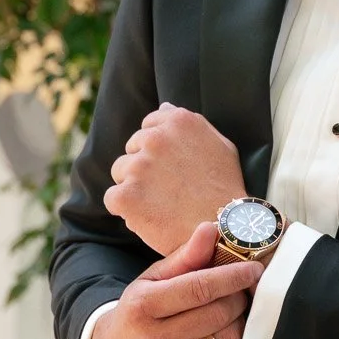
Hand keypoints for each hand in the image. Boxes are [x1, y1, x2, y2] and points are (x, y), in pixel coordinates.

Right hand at [89, 222, 260, 338]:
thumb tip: (211, 229)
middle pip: (218, 313)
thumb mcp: (151, 280)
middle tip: (241, 289)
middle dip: (238, 296)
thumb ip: (184, 257)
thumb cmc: (136, 312)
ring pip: (227, 338)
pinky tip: (225, 331)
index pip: (199, 288)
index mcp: (143, 307)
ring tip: (233, 309)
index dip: (232, 276)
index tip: (253, 268)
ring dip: (239, 320)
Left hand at [104, 103, 244, 256]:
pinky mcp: (126, 195)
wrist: (225, 230)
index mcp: (179, 121)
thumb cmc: (226, 190)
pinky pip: (112, 198)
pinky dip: (126, 210)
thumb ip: (192, 124)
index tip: (170, 169)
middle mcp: (156, 138)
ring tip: (161, 204)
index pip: (148, 126)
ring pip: (120, 172)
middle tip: (169, 190)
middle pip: (133, 148)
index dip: (157, 150)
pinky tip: (149, 216)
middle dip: (145, 167)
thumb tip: (164, 107)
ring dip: (134, 187)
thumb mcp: (221, 146)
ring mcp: (139, 166)